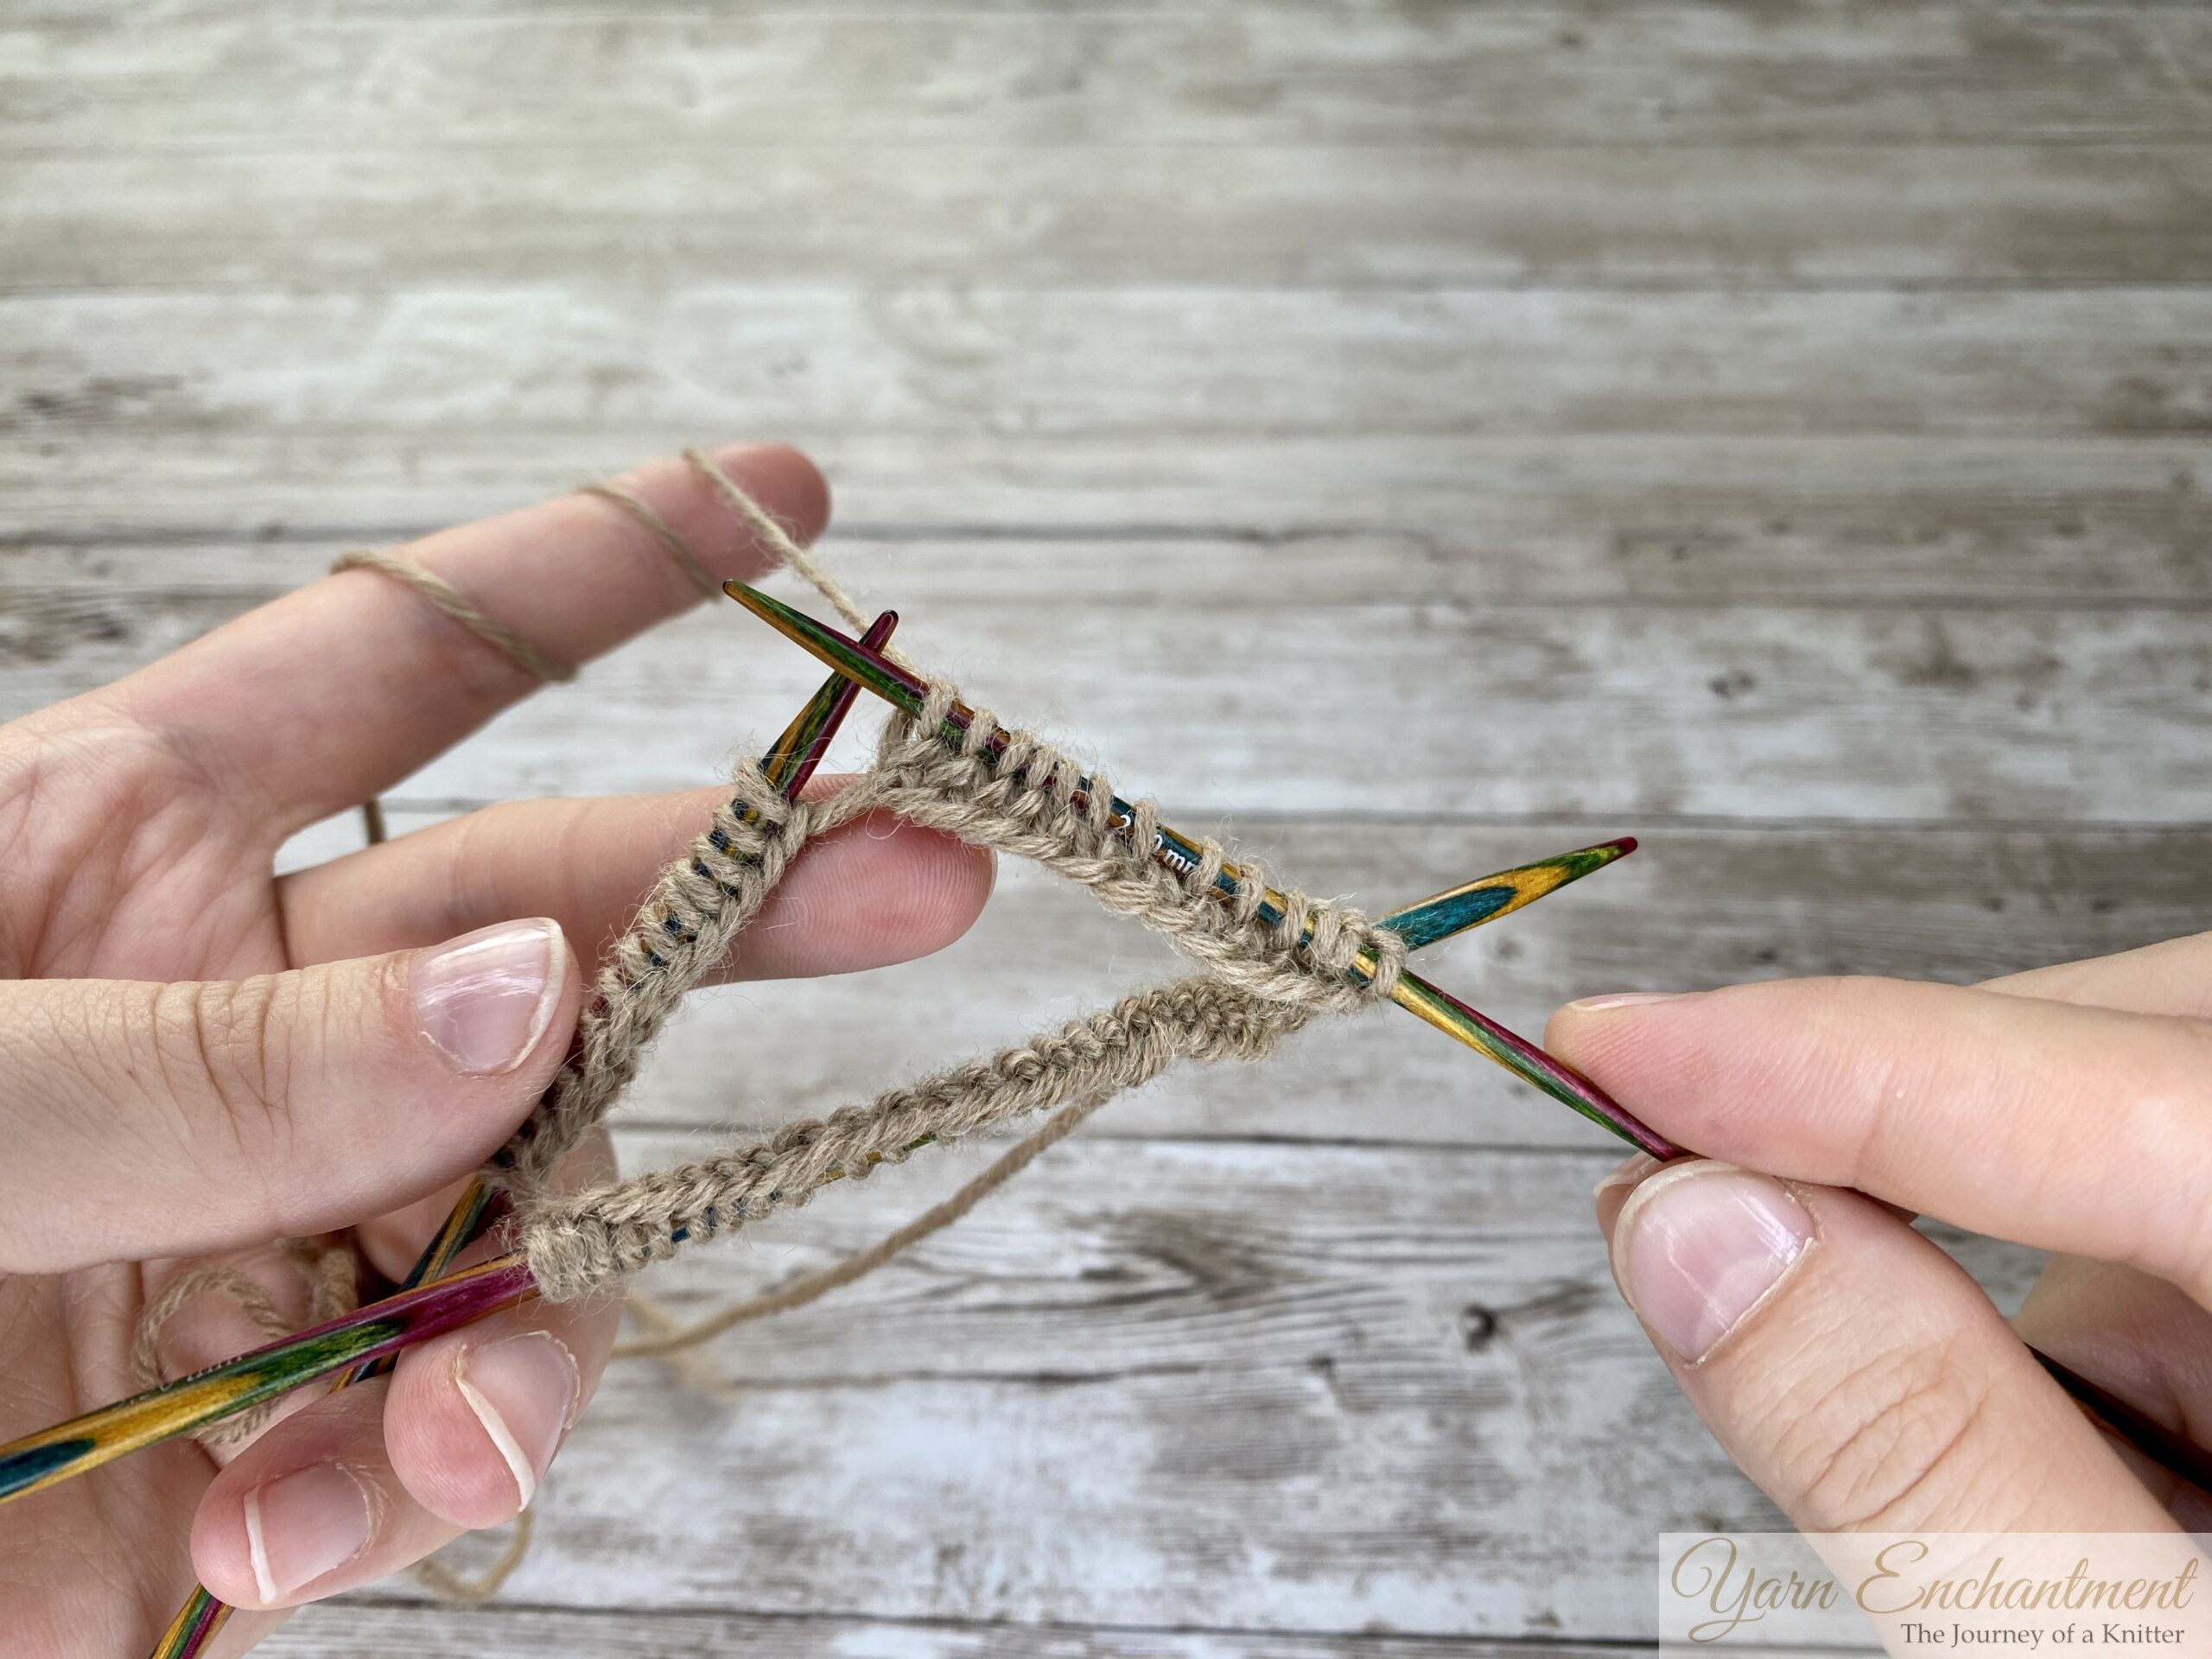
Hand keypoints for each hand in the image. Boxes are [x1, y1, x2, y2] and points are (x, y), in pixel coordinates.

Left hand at [0, 443, 994, 1654]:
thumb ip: (211, 1065)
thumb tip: (535, 998)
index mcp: (119, 854)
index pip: (405, 668)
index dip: (599, 569)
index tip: (789, 501)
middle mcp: (243, 1024)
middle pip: (551, 934)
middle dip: (746, 901)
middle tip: (936, 868)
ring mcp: (275, 1227)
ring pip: (530, 1217)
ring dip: (533, 1326)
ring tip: (463, 1433)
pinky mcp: (270, 1430)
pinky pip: (435, 1430)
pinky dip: (410, 1487)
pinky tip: (298, 1529)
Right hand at [1547, 937, 2211, 1538]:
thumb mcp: (2111, 1658)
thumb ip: (1917, 1453)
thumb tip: (1698, 1233)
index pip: (2134, 1107)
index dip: (1843, 1059)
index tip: (1624, 1047)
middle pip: (2157, 1046)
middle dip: (1924, 1111)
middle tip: (1725, 1223)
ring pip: (2145, 1116)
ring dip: (2019, 1243)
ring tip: (2060, 1491)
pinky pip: (2171, 1206)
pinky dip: (2092, 1297)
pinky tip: (2132, 1470)